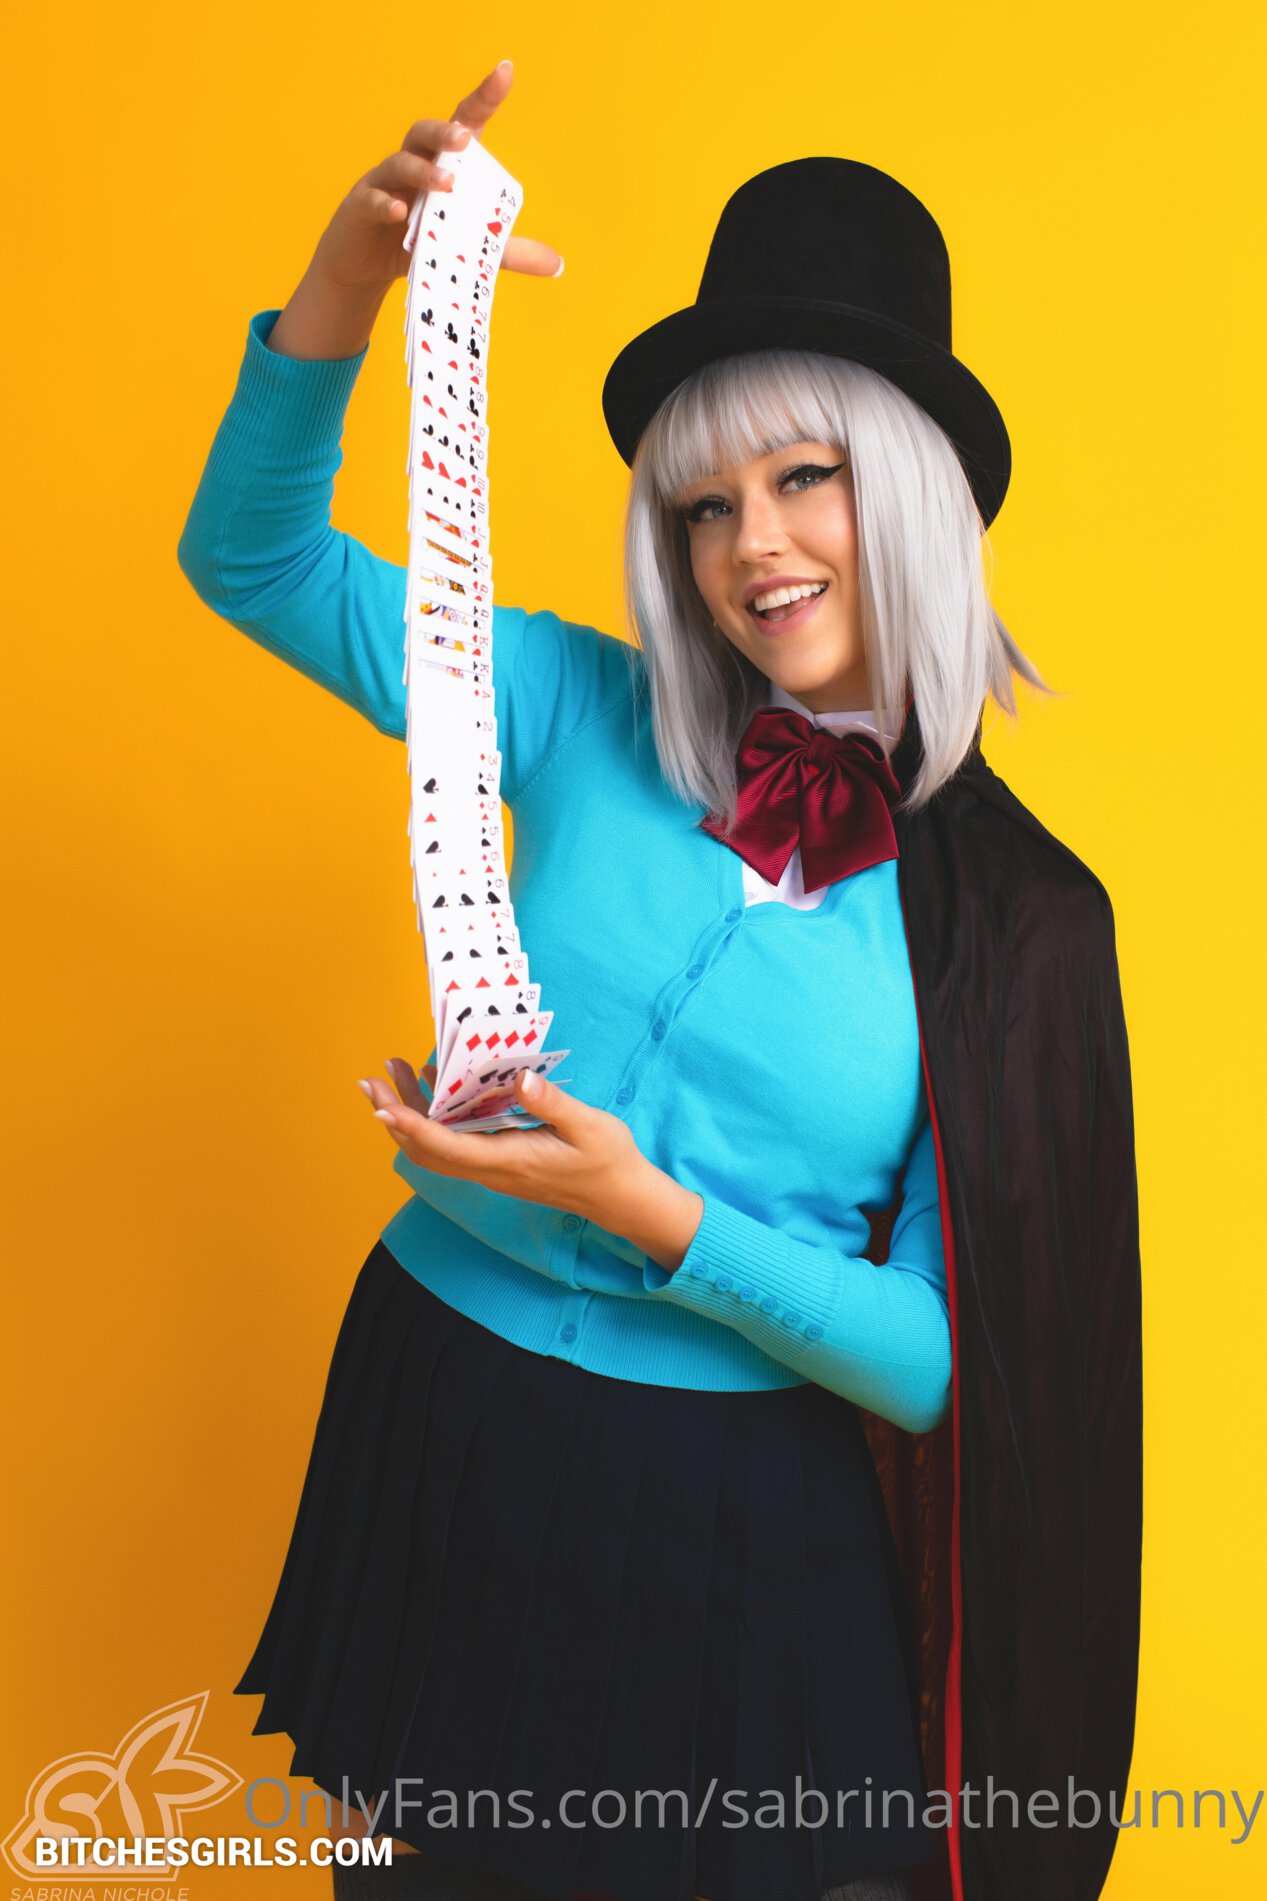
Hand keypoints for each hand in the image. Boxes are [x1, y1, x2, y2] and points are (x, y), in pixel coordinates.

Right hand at [311, 60, 562, 295]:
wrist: (366, 268)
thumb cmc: (417, 245)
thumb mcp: (467, 251)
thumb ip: (508, 252)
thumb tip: (557, 265)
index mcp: (441, 165)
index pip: (464, 124)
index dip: (484, 97)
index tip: (506, 71)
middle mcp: (413, 163)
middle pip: (425, 133)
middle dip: (446, 133)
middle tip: (466, 141)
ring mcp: (384, 182)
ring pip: (400, 163)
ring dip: (423, 172)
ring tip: (447, 186)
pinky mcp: (360, 207)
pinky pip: (371, 199)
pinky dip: (384, 204)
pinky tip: (398, 213)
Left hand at [357, 1058, 649, 1228]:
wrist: (619, 1197)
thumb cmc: (608, 1161)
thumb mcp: (590, 1126)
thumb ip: (553, 1104)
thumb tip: (521, 1080)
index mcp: (510, 1161)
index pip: (448, 1148)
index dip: (412, 1129)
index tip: (382, 1108)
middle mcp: (492, 1170)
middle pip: (427, 1150)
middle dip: (394, 1116)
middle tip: (371, 1080)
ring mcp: (492, 1170)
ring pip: (436, 1148)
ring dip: (409, 1115)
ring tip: (393, 1074)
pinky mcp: (498, 1163)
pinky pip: (453, 1145)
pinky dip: (433, 1118)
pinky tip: (435, 1088)